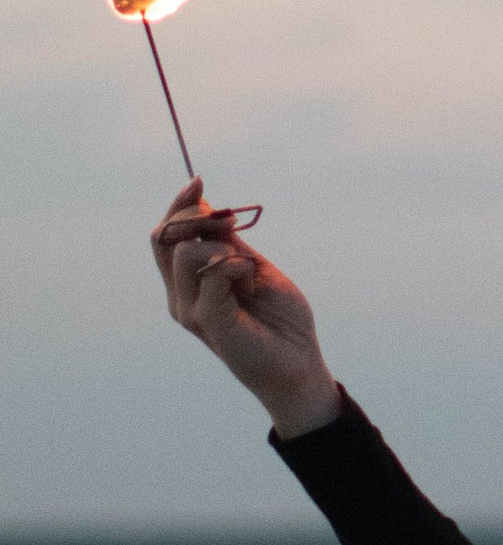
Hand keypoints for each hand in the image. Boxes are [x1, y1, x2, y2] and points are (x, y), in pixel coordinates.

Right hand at [150, 182, 340, 438]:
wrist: (297, 361)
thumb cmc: (277, 318)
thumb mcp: (250, 267)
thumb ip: (226, 242)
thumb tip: (206, 205)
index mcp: (187, 284)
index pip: (165, 237)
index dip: (180, 205)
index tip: (199, 183)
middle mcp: (181, 298)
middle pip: (164, 239)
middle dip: (192, 215)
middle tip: (229, 219)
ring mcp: (191, 311)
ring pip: (185, 253)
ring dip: (221, 245)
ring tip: (246, 267)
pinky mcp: (209, 322)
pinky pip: (212, 275)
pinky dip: (234, 265)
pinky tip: (249, 279)